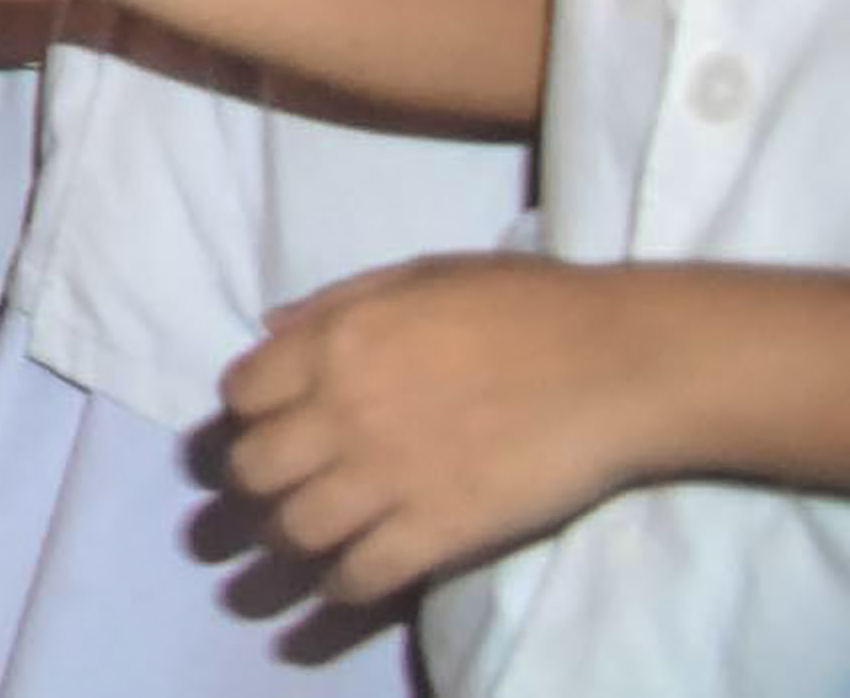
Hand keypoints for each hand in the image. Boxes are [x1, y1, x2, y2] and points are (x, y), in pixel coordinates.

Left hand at [220, 255, 677, 603]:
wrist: (619, 362)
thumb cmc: (528, 305)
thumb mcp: (419, 274)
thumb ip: (336, 302)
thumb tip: (269, 327)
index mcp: (334, 342)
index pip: (239, 394)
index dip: (248, 413)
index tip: (270, 423)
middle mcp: (344, 411)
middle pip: (251, 468)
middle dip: (254, 481)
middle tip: (277, 488)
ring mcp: (389, 476)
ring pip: (293, 528)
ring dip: (291, 537)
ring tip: (307, 538)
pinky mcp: (440, 530)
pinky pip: (361, 575)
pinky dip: (344, 584)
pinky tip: (350, 578)